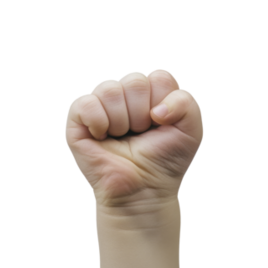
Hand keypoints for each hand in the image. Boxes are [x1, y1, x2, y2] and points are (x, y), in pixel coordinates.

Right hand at [63, 70, 203, 209]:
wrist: (142, 190)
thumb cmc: (164, 161)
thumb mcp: (191, 131)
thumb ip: (187, 104)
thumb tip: (155, 109)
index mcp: (149, 94)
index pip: (158, 77)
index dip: (162, 102)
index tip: (160, 125)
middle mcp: (123, 96)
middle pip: (134, 81)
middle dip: (141, 114)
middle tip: (138, 134)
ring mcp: (99, 106)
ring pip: (109, 89)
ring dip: (120, 120)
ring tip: (120, 137)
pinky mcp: (76, 120)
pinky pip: (85, 103)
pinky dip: (98, 121)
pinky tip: (101, 136)